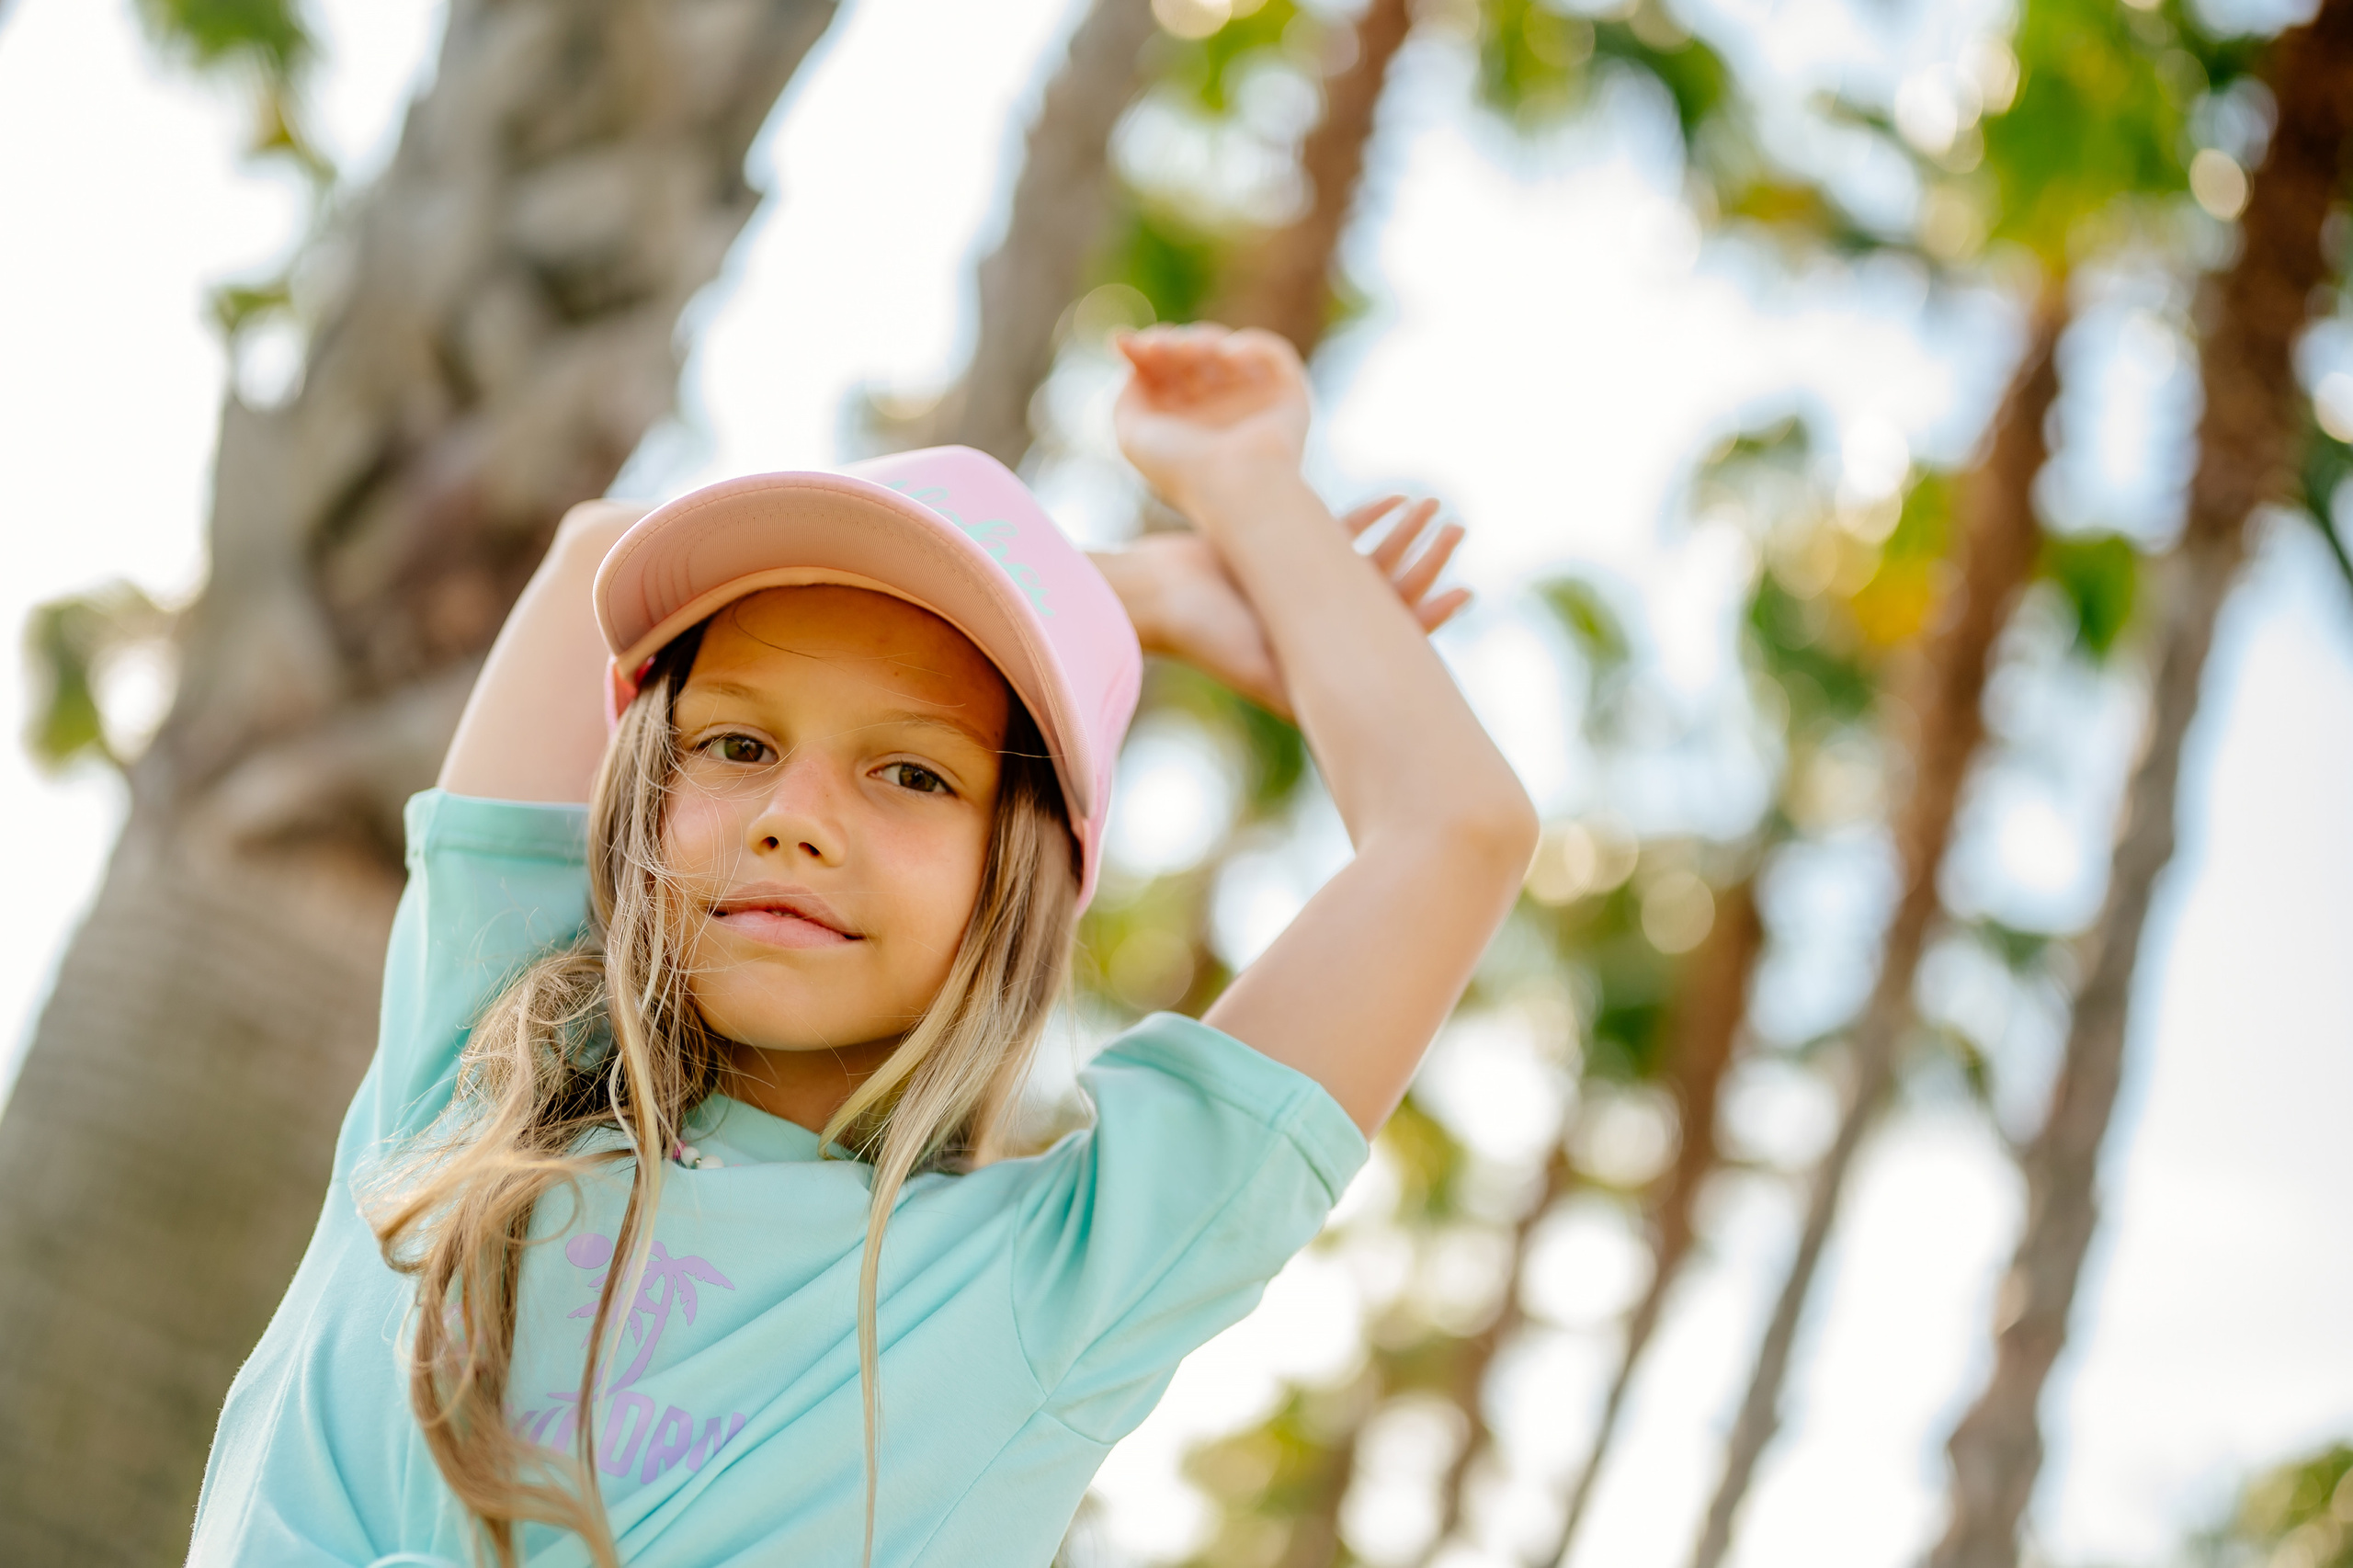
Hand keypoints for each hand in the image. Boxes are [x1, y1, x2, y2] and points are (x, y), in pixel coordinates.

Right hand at [1097, 496, 1469, 720]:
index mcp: (1318, 660)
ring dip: (1401, 533)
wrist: (1153, 595)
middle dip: (1425, 563)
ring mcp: (1297, 590)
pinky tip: (1394, 497)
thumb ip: (1316, 679)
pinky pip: (1333, 532)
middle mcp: (1314, 628)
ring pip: (1365, 560)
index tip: (1466, 590)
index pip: (1386, 639)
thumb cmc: (1204, 637)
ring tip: (1435, 505)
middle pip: (1384, 595)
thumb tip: (1373, 706)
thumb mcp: (1268, 668)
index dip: (1429, 615)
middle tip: (1461, 529)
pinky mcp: (1277, 554)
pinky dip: (1365, 516)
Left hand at [1113, 324, 1309, 510]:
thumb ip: (1127, 397)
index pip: (1165, 373)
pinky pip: (1273, 354)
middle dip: (1172, 344)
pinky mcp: (1289, 396)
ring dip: (1203, 340)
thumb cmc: (1182, 467)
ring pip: (1226, 350)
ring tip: (1191, 351)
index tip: (1125, 344)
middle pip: (1192, 357)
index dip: (1145, 352)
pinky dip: (1250, 345)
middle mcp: (1218, 412)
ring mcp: (1253, 402)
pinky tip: (1227, 356)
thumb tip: (1139, 364)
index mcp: (1185, 424)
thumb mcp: (1132, 435)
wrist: (1235, 487)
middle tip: (1160, 349)